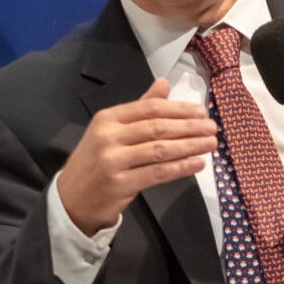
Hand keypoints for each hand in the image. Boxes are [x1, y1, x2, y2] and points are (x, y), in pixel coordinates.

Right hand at [55, 79, 216, 235]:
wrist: (71, 200)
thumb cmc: (95, 164)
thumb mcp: (110, 131)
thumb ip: (138, 108)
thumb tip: (163, 83)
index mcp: (107, 118)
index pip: (149, 108)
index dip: (178, 109)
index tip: (201, 111)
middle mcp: (108, 136)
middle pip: (157, 127)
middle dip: (189, 127)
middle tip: (212, 128)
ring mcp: (113, 161)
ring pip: (160, 150)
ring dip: (190, 146)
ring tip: (211, 144)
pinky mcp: (120, 184)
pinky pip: (158, 173)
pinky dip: (181, 167)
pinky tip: (197, 163)